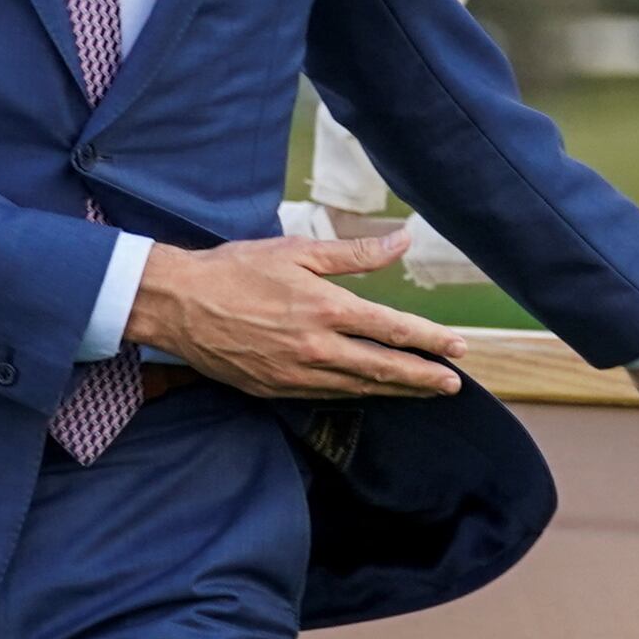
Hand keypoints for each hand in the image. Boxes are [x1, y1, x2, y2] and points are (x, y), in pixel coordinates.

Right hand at [125, 227, 466, 399]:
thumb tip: (402, 242)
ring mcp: (296, 375)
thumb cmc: (236, 269)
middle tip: (453, 385)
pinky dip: (356, 394)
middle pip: (385, 369)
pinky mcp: (276, 390)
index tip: (460, 349)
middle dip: (424, 379)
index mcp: (326, 309)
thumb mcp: (296, 250)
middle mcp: (317, 348)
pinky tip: (371, 391)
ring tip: (423, 391)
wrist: (178, 305)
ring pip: (359, 388)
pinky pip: (327, 395)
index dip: (432, 341)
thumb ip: (353, 253)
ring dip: (395, 391)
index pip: (394, 329)